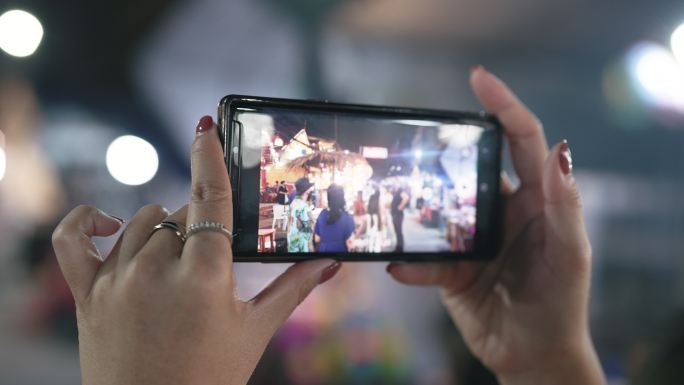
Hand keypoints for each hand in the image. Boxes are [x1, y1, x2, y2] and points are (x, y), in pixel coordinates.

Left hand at [52, 117, 341, 384]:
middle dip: (202, 226)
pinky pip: (73, 239)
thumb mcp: (254, 332)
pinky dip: (89, 221)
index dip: (209, 159)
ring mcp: (116, 280)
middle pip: (182, 214)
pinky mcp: (87, 293)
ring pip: (143, 222)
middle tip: (213, 259)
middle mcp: (156, 271)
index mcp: (203, 279)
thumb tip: (327, 262)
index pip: (209, 201)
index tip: (207, 128)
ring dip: (166, 229)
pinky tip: (112, 222)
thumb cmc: (208, 380)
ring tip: (182, 258)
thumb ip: (292, 290)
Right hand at [387, 67, 603, 384]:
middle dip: (445, 149)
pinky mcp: (449, 267)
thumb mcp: (570, 254)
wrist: (531, 354)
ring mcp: (471, 237)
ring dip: (416, 205)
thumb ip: (563, 205)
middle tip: (419, 139)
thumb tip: (557, 151)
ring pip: (437, 207)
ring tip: (392, 196)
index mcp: (535, 199)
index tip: (478, 79)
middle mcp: (500, 210)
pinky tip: (401, 267)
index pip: (520, 140)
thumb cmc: (560, 302)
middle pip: (468, 166)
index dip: (503, 106)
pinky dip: (410, 264)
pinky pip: (423, 258)